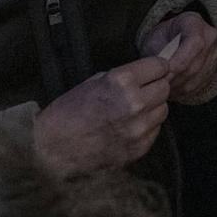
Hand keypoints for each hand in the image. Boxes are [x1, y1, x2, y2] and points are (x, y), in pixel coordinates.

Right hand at [32, 55, 171, 174]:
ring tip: (133, 111)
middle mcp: (135, 104)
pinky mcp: (139, 148)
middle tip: (142, 90)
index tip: (152, 70)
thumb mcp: (92, 83)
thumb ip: (122, 78)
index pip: (160, 66)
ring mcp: (139, 128)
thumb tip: (143, 75)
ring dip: (153, 108)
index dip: (156, 67)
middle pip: (165, 88)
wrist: (51, 150)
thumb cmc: (67, 114)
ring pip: (163, 110)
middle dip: (155, 86)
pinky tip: (128, 127)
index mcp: (122, 82)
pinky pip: (155, 131)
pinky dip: (147, 127)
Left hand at [141, 9, 216, 102]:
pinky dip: (183, 89)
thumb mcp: (154, 38)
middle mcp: (209, 37)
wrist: (172, 39)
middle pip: (195, 64)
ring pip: (196, 77)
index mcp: (194, 22)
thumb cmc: (162, 37)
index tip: (165, 71)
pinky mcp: (213, 69)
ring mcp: (214, 54)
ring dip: (178, 86)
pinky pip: (198, 85)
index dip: (180, 60)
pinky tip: (171, 88)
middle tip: (158, 83)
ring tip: (163, 86)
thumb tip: (160, 71)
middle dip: (175, 77)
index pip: (195, 42)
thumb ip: (158, 53)